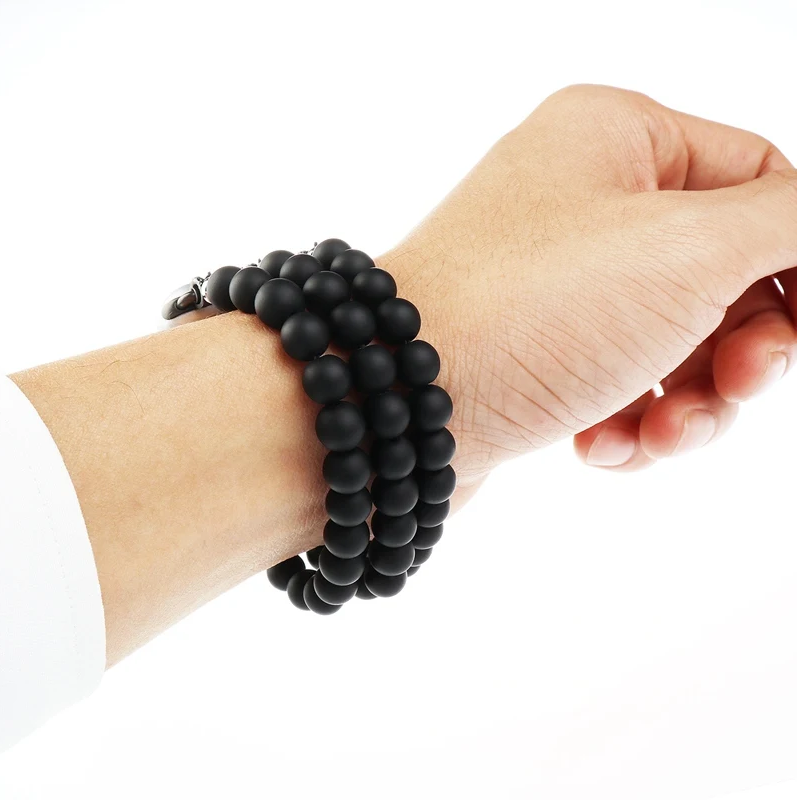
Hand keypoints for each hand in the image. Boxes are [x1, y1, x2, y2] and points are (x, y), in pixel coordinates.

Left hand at [379, 84, 796, 478]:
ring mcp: (553, 282)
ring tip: (663, 436)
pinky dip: (629, 424)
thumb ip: (789, 225)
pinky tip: (602, 448)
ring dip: (690, 404)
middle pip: (720, 274)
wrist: (393, 402)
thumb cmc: (527, 310)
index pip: (758, 181)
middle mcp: (581, 201)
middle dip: (745, 348)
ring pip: (672, 344)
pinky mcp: (531, 352)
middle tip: (743, 386)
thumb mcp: (687, 251)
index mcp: (617, 139)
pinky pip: (617, 385)